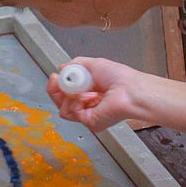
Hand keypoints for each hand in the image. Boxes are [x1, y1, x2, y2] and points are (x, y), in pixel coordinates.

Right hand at [47, 57, 173, 132]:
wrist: (130, 90)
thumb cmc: (120, 78)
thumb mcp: (94, 64)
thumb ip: (76, 65)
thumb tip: (61, 68)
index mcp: (89, 91)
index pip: (65, 91)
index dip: (57, 84)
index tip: (56, 77)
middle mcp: (87, 104)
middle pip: (60, 101)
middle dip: (55, 90)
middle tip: (56, 81)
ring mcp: (87, 114)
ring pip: (63, 108)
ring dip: (69, 95)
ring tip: (84, 90)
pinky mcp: (88, 122)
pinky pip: (70, 112)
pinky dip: (76, 101)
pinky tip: (88, 96)